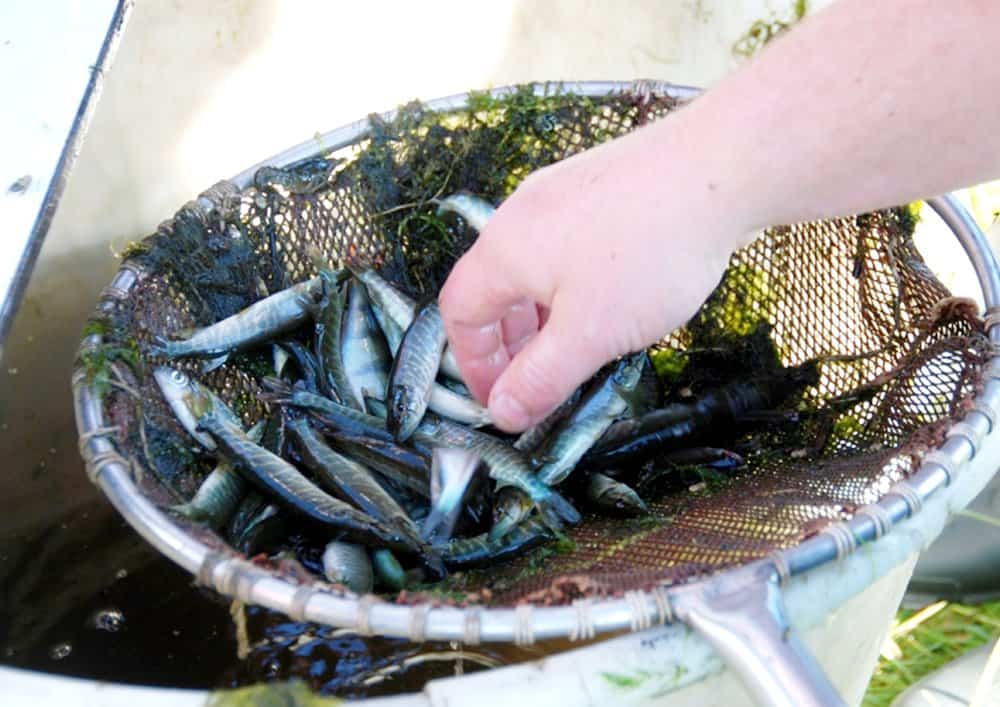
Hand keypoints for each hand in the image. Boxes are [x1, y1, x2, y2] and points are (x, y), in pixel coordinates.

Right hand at [439, 119, 753, 431]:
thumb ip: (541, 379)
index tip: (504, 401)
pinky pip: (569, 245)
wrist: (722, 168)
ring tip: (579, 347)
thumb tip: (504, 414)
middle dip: (511, 344)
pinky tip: (615, 301)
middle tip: (540, 382)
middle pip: (494, 288)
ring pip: (535, 267)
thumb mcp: (589, 335)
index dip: (473, 365)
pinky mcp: (602, 184)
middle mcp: (523, 212)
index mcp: (505, 249)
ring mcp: (563, 191)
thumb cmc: (650, 253)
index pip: (460, 312)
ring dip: (544, 316)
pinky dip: (574, 285)